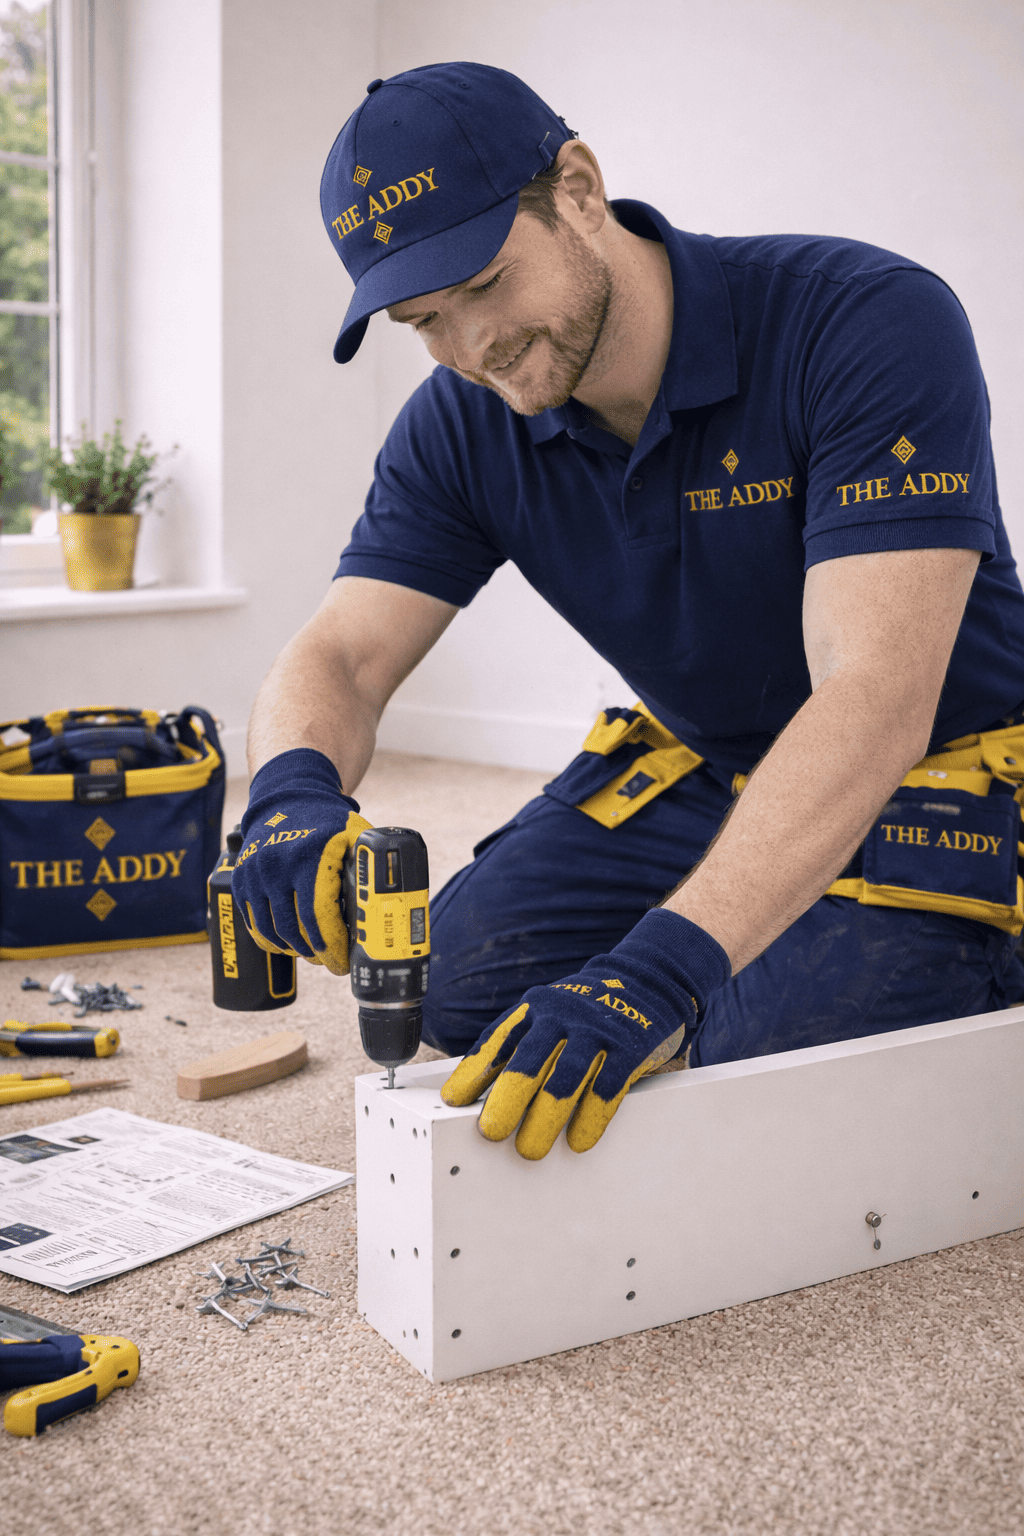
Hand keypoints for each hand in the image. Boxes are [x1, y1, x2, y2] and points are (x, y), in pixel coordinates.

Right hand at [231, 748, 371, 975]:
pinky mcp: (240, 881)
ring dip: (294, 950)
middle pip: (295, 930)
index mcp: (309, 857)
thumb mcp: (355, 834)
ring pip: (272, 932)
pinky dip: (272, 941)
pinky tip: (289, 944)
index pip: (319, 917)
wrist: (287, 797)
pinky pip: (254, 924)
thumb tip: (387, 905)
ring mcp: (254, 875)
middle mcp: (276, 866)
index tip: (341, 963)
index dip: (332, 947)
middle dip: (316, 953)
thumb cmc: (328, 821)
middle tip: (331, 961)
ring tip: (313, 954)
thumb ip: (370, 865)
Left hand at [441, 908, 729, 1158]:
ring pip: (565, 1078)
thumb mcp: (550, 1015)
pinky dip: (591, 1117)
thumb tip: (479, 1094)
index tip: (454, 1100)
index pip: (499, 1041)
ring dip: (545, 1118)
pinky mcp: (630, 1047)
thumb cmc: (586, 1012)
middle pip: (529, 1060)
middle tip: (491, 1133)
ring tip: (530, 1150)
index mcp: (535, 1008)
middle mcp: (562, 1015)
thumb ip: (522, 1045)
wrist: (648, 979)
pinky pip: (608, 1087)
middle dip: (507, 1099)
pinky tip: (578, 1141)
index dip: (475, 1071)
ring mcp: (597, 1030)